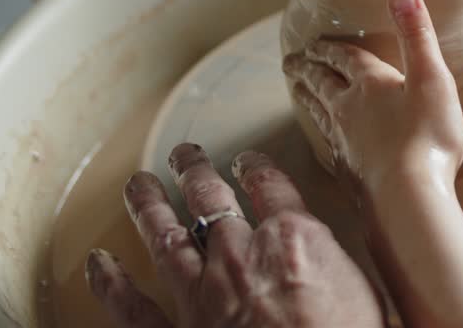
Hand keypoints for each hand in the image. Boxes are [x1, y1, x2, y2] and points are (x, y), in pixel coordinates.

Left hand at [86, 145, 382, 327]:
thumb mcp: (364, 291)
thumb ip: (338, 264)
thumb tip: (332, 256)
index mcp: (294, 239)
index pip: (270, 185)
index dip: (256, 167)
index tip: (248, 161)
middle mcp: (241, 257)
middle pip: (210, 198)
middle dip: (195, 171)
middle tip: (184, 155)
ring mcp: (202, 296)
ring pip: (165, 237)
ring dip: (148, 207)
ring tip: (138, 185)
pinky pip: (133, 308)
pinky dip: (111, 284)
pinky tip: (97, 264)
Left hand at [282, 0, 462, 191]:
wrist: (410, 196)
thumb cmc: (427, 136)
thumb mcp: (431, 77)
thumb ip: (417, 33)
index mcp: (370, 84)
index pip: (345, 57)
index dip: (331, 47)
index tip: (315, 42)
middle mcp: (350, 110)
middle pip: (322, 84)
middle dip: (308, 69)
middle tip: (291, 61)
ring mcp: (346, 143)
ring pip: (320, 114)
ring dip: (308, 98)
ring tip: (298, 90)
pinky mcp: (351, 172)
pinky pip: (330, 146)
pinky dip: (324, 135)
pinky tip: (327, 141)